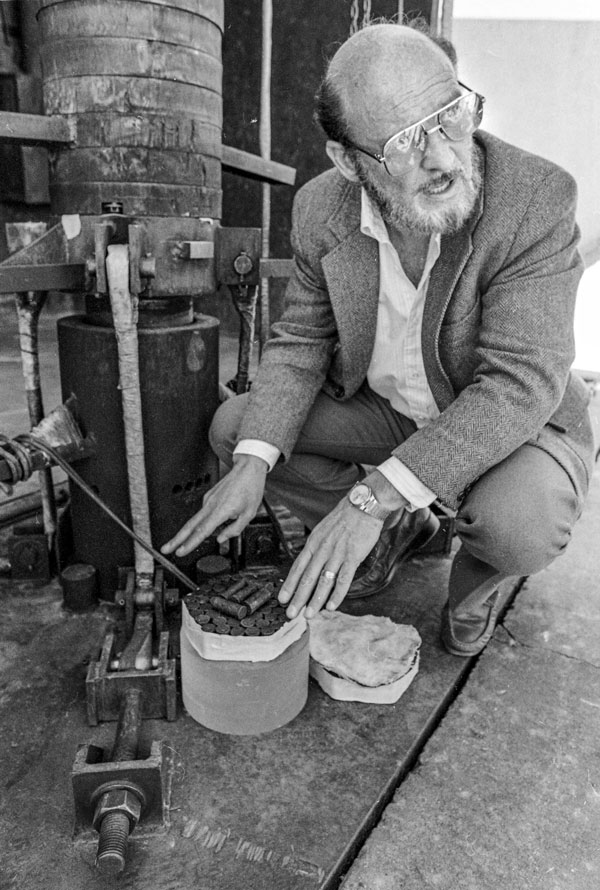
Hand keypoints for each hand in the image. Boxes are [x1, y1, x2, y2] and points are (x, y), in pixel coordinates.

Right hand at [160, 454, 267, 556]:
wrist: (248, 468)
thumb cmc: (250, 488)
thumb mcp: (249, 514)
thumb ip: (235, 529)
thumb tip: (221, 538)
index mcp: (221, 510)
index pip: (202, 531)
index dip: (190, 543)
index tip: (180, 552)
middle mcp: (211, 505)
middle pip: (190, 526)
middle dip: (176, 539)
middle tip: (165, 549)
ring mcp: (208, 500)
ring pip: (193, 520)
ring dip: (183, 533)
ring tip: (175, 544)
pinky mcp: (209, 496)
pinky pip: (203, 513)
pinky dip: (198, 523)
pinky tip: (201, 528)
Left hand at [278, 496, 382, 618]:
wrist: (363, 505)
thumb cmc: (344, 518)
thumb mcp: (323, 530)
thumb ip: (317, 547)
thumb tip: (310, 563)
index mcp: (314, 543)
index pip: (298, 567)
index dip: (289, 584)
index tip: (281, 599)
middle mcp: (322, 549)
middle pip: (307, 577)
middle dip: (298, 597)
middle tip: (290, 614)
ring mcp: (337, 553)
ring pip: (323, 581)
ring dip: (315, 600)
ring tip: (309, 614)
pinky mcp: (353, 556)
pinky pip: (344, 579)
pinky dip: (337, 594)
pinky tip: (332, 606)